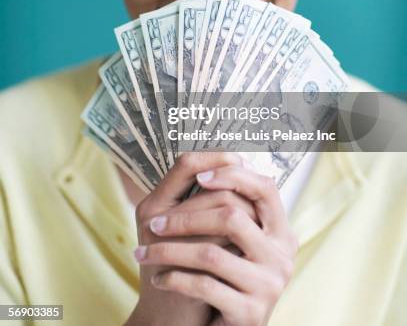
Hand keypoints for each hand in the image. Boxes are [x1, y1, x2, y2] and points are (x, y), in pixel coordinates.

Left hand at [136, 160, 297, 325]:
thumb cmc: (221, 274)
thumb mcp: (230, 239)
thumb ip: (229, 206)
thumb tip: (207, 162)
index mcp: (280, 230)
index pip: (265, 188)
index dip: (233, 175)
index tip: (200, 176)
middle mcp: (282, 255)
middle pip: (231, 216)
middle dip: (184, 218)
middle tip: (153, 224)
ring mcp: (269, 285)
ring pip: (210, 254)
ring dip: (169, 250)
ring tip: (144, 252)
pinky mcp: (251, 313)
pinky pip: (204, 286)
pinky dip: (174, 280)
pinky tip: (159, 280)